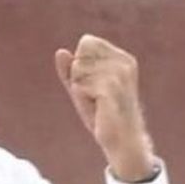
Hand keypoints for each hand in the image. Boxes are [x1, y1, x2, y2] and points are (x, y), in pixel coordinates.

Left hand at [54, 34, 155, 181]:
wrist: (122, 140)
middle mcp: (123, 62)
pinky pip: (78, 85)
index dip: (80, 64)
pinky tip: (97, 108)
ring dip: (81, 90)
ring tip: (97, 104)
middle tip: (95, 97)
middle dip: (79, 78)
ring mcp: (119, 75)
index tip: (94, 85)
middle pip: (79, 56)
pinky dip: (82, 99)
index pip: (86, 42)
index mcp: (122, 58)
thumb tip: (60, 52)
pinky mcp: (110, 88)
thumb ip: (70, 70)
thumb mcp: (83, 88)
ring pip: (77, 70)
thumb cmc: (103, 114)